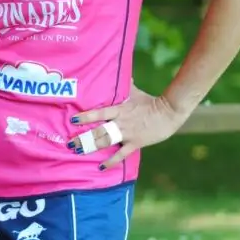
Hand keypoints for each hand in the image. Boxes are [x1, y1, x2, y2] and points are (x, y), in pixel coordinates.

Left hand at [67, 83, 186, 167]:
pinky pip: (121, 155)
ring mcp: (127, 134)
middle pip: (99, 131)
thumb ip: (125, 85)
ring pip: (106, 142)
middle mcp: (120, 122)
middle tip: (70, 143)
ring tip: (79, 151)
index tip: (73, 120)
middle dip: (84, 137)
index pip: (99, 113)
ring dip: (92, 148)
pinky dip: (111, 161)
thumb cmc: (150, 101)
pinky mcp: (135, 144)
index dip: (86, 116)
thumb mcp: (135, 92)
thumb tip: (119, 72)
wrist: (168, 113)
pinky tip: (101, 167)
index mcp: (119, 109)